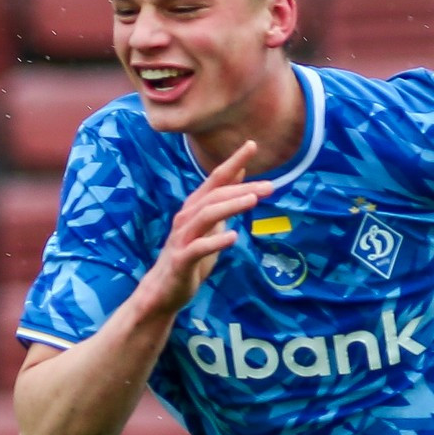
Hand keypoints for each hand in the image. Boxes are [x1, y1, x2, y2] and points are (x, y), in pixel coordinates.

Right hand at [141, 139, 268, 313]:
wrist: (164, 289)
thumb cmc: (190, 256)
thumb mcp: (211, 225)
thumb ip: (222, 200)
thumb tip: (240, 174)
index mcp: (194, 208)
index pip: (216, 179)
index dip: (233, 162)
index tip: (252, 145)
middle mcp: (186, 218)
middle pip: (215, 195)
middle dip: (242, 188)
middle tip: (270, 186)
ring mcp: (182, 238)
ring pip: (206, 215)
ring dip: (230, 206)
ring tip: (252, 201)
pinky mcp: (181, 260)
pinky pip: (198, 247)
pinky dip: (215, 241)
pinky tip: (233, 237)